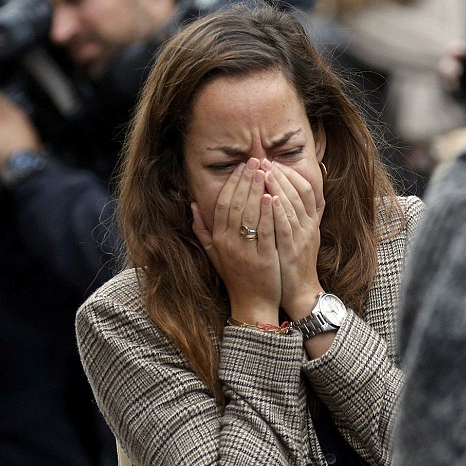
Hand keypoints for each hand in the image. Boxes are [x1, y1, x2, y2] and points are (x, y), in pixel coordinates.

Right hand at [192, 158, 280, 324]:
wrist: (252, 304)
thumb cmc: (236, 277)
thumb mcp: (214, 254)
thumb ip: (202, 231)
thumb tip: (192, 206)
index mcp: (218, 239)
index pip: (223, 204)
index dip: (231, 183)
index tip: (241, 167)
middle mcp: (229, 243)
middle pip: (236, 204)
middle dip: (246, 180)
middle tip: (255, 161)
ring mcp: (246, 251)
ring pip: (250, 214)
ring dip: (257, 190)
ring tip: (265, 171)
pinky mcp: (264, 259)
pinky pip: (266, 231)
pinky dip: (269, 213)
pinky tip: (273, 196)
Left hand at [263, 160, 322, 319]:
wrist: (300, 292)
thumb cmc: (293, 265)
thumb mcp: (299, 237)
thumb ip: (294, 217)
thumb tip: (282, 196)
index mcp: (309, 221)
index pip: (304, 188)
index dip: (289, 173)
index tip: (271, 162)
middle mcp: (308, 226)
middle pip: (298, 191)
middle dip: (280, 174)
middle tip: (262, 160)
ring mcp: (302, 237)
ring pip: (292, 205)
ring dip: (278, 186)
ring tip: (263, 171)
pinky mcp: (293, 250)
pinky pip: (287, 226)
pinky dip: (279, 211)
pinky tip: (270, 198)